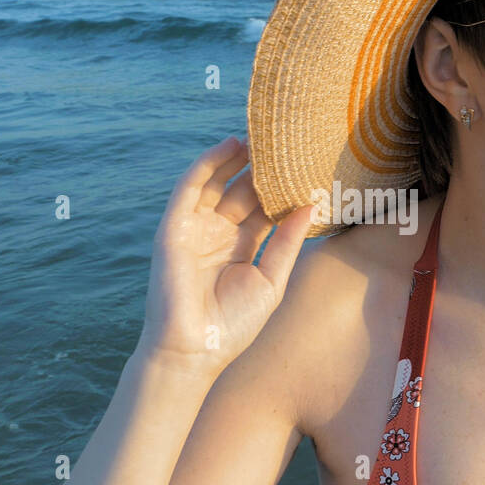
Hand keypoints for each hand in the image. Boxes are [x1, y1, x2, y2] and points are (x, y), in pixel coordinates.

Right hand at [140, 136, 316, 375]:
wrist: (193, 351)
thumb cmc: (233, 325)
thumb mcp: (270, 279)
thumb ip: (287, 242)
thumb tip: (311, 205)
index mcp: (241, 246)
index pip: (263, 207)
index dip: (281, 186)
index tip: (306, 163)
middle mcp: (218, 233)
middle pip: (241, 190)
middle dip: (260, 166)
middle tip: (285, 139)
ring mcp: (195, 229)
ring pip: (215, 183)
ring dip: (234, 158)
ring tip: (260, 134)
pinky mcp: (174, 228)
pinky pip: (190, 188)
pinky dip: (207, 165)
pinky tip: (228, 147)